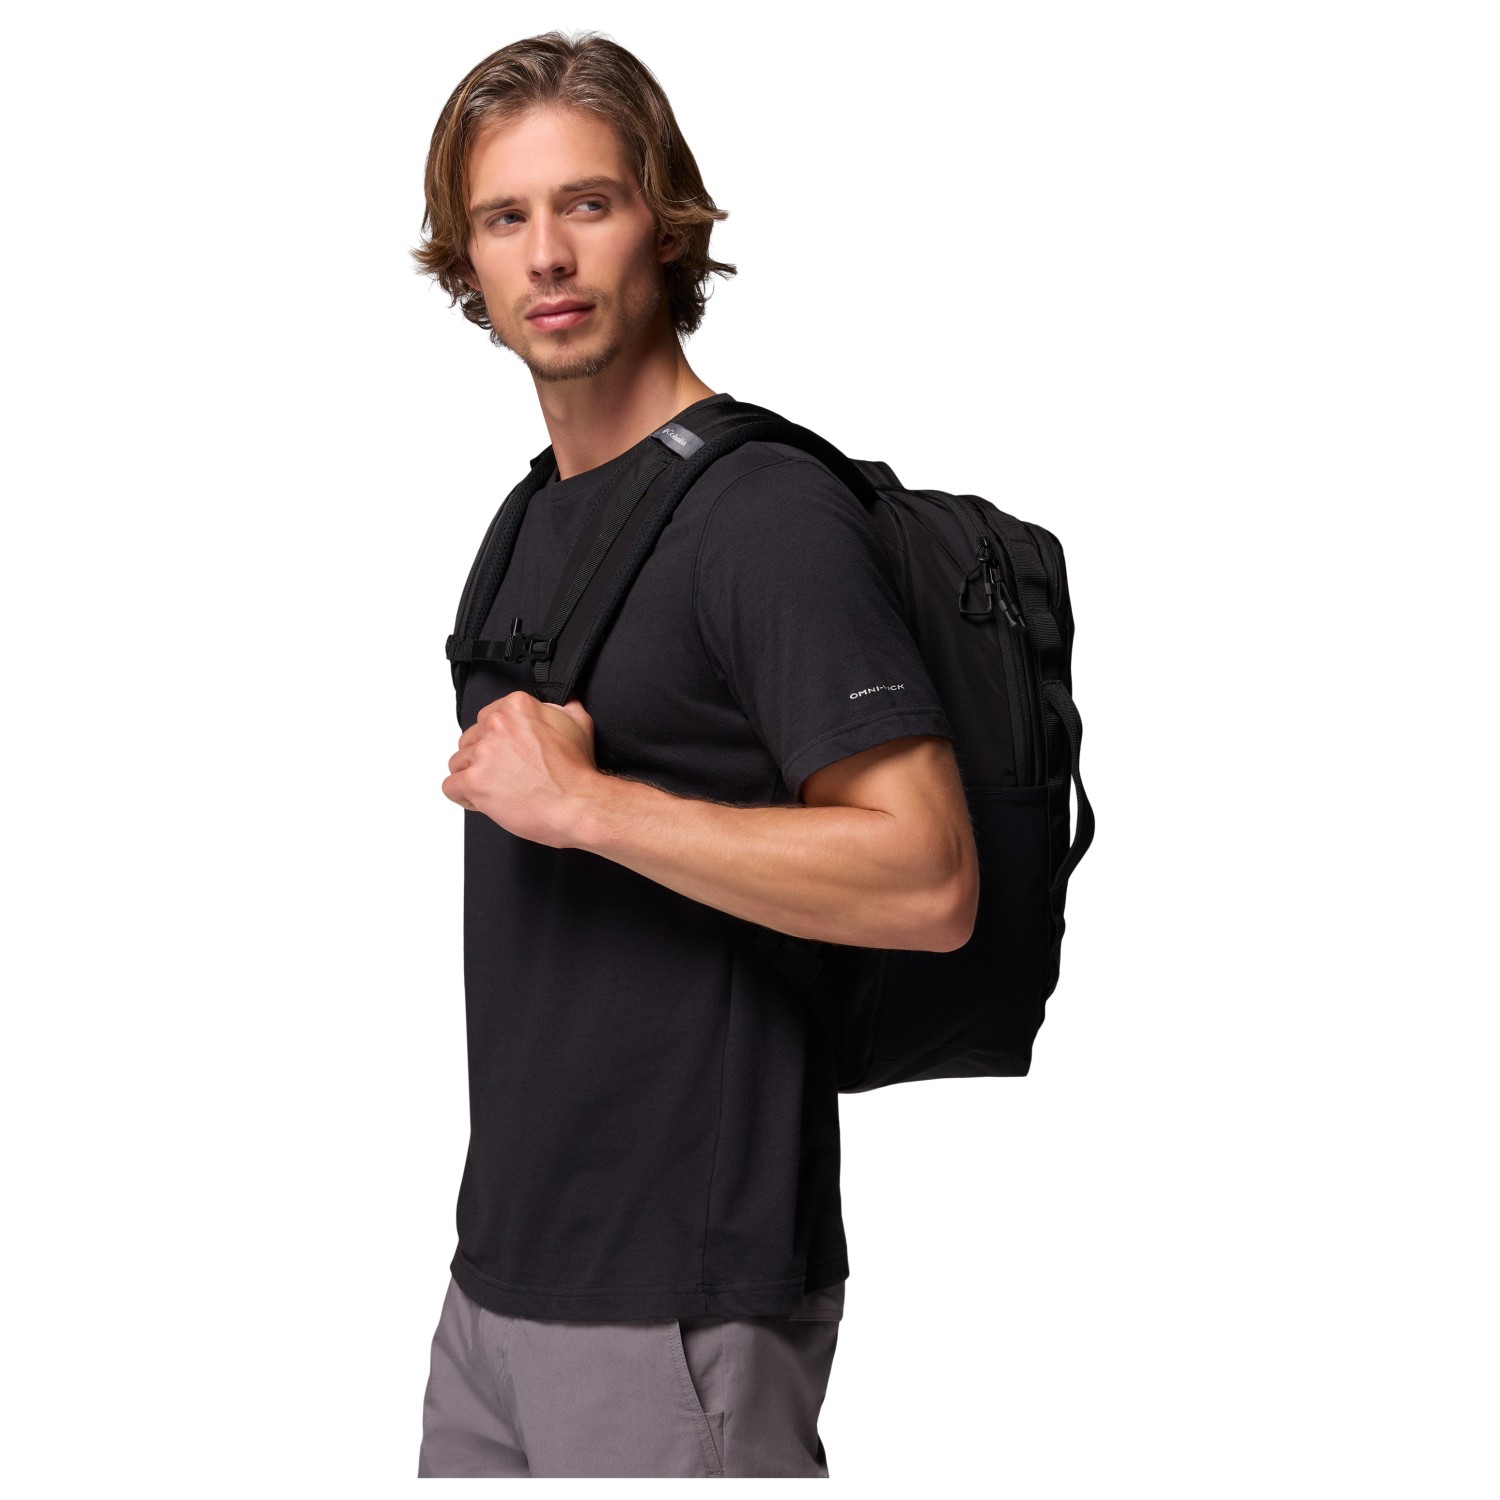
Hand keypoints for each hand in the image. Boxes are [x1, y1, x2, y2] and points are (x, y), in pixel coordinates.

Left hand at [442, 690, 598, 846]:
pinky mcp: (475, 781)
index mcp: (517, 707)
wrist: (578, 805)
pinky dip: (464, 796)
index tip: (508, 753)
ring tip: (496, 789)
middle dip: (483, 758)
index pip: (487, 718)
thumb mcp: (579, 726)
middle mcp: (496, 725)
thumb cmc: (577, 773)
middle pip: (470, 740)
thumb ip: (565, 708)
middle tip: (505, 774)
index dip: (495, 740)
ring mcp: (483, 753)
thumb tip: (566, 700)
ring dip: (473, 777)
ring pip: (458, 763)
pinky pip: (450, 787)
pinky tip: (483, 800)